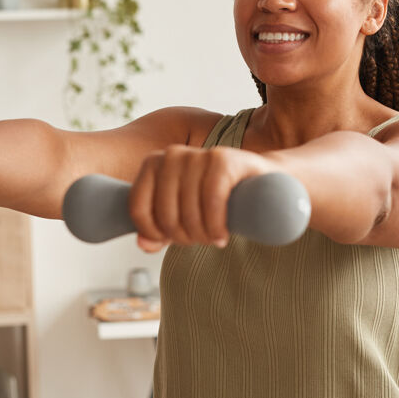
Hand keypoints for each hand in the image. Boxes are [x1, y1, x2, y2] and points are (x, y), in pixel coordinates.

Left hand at [128, 145, 273, 251]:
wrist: (261, 180)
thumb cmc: (215, 199)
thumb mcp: (181, 217)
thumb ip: (158, 232)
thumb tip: (144, 243)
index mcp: (152, 164)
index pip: (137, 207)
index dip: (153, 233)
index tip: (170, 241)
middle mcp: (171, 155)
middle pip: (164, 214)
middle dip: (183, 237)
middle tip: (200, 241)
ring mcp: (197, 154)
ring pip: (188, 210)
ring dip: (201, 235)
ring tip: (213, 239)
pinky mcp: (223, 159)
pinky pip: (211, 200)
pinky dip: (215, 225)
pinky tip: (222, 235)